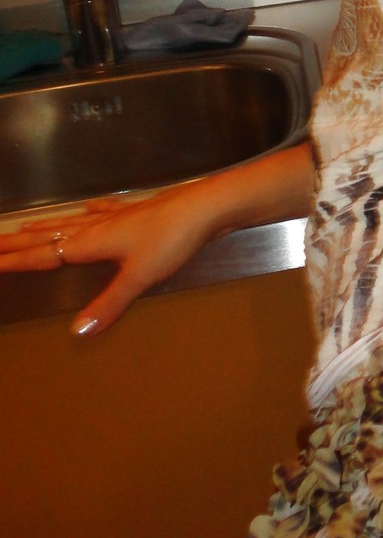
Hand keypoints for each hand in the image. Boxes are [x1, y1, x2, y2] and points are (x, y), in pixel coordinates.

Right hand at [0, 181, 225, 333]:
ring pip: (73, 221)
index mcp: (92, 242)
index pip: (44, 255)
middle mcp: (99, 226)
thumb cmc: (173, 238)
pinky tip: (89, 205)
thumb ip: (109, 304)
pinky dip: (91, 210)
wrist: (208, 206)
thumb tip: (77, 331)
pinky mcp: (140, 210)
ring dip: (47, 226)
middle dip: (19, 242)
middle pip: (50, 235)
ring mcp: (119, 216)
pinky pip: (105, 210)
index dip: (15, 261)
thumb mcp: (139, 276)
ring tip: (26, 226)